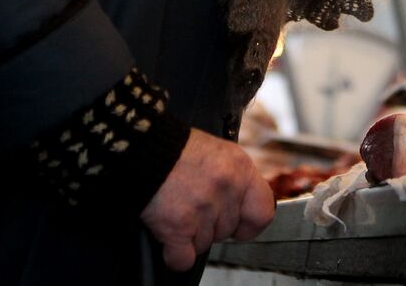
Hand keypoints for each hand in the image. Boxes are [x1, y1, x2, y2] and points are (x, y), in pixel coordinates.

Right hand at [139, 130, 275, 271]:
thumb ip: (235, 179)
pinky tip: (170, 236)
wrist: (142, 146)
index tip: (239, 227)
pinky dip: (175, 253)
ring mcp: (202, 208)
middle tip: (192, 205)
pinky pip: (183, 259)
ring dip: (190, 235)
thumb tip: (241, 204)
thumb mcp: (219, 153)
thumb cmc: (177, 148)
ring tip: (178, 209)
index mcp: (240, 168)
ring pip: (205, 244)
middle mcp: (226, 188)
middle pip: (228, 230)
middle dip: (210, 224)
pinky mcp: (178, 226)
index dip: (249, 224)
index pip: (263, 211)